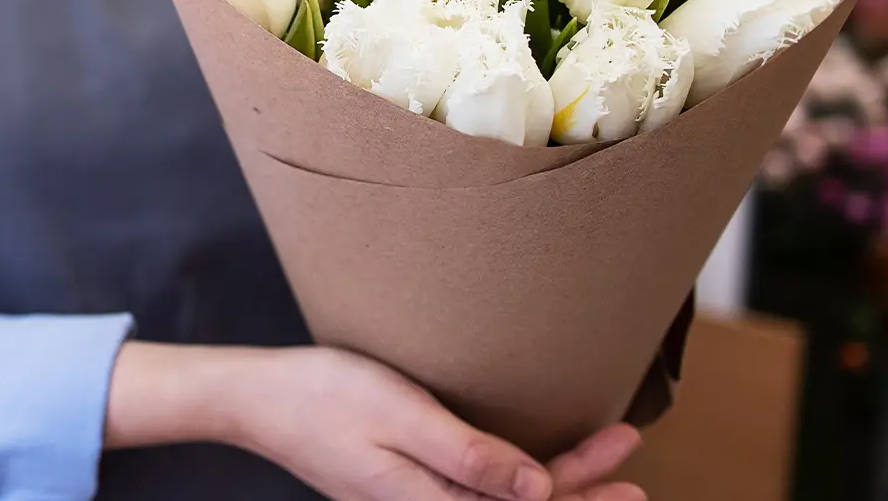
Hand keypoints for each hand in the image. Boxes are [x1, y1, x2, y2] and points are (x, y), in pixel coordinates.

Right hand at [105, 344, 644, 500]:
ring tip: (603, 462)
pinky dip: (512, 477)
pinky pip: (471, 489)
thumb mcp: (402, 417)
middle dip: (578, 489)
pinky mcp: (401, 481)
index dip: (579, 491)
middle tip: (632, 462)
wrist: (256, 398)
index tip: (627, 461)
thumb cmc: (322, 397)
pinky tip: (530, 462)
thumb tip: (538, 491)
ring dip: (551, 484)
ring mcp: (410, 497)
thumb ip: (470, 458)